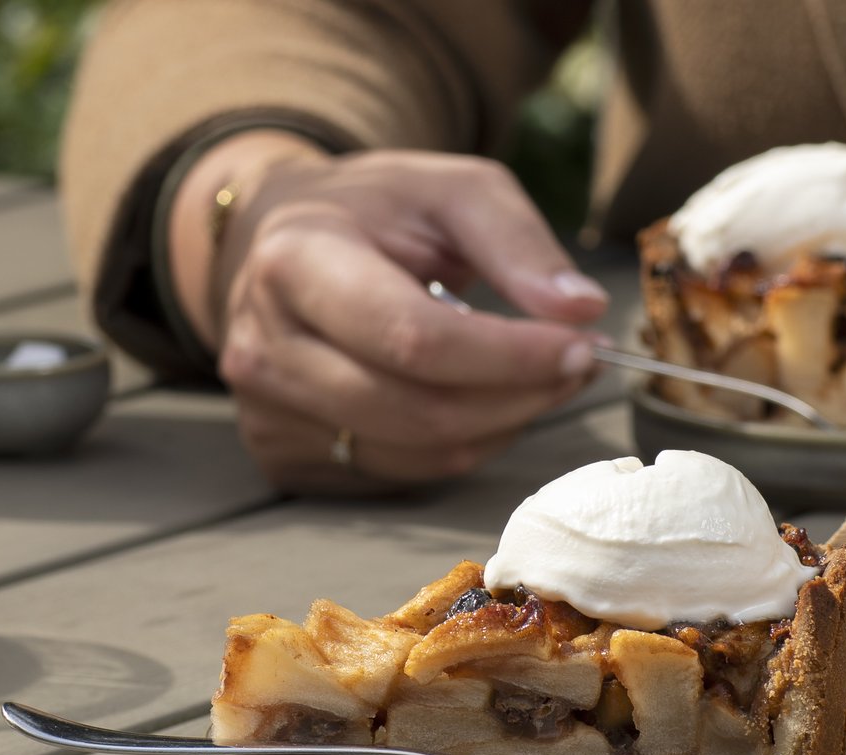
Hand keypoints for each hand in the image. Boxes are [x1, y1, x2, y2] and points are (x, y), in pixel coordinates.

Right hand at [174, 139, 608, 494]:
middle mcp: (263, 347)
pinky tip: (478, 398)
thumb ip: (517, 242)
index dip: (509, 355)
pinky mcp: (280, 453)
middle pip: (419, 410)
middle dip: (519, 396)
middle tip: (578, 365)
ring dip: (500, 423)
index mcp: (296, 262)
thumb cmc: (374, 212)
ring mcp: (264, 411)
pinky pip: (400, 471)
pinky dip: (461, 442)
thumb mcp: (450, 191)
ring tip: (536, 376)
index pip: (414, 338)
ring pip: (418, 452)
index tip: (581, 347)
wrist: (276, 241)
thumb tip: (580, 310)